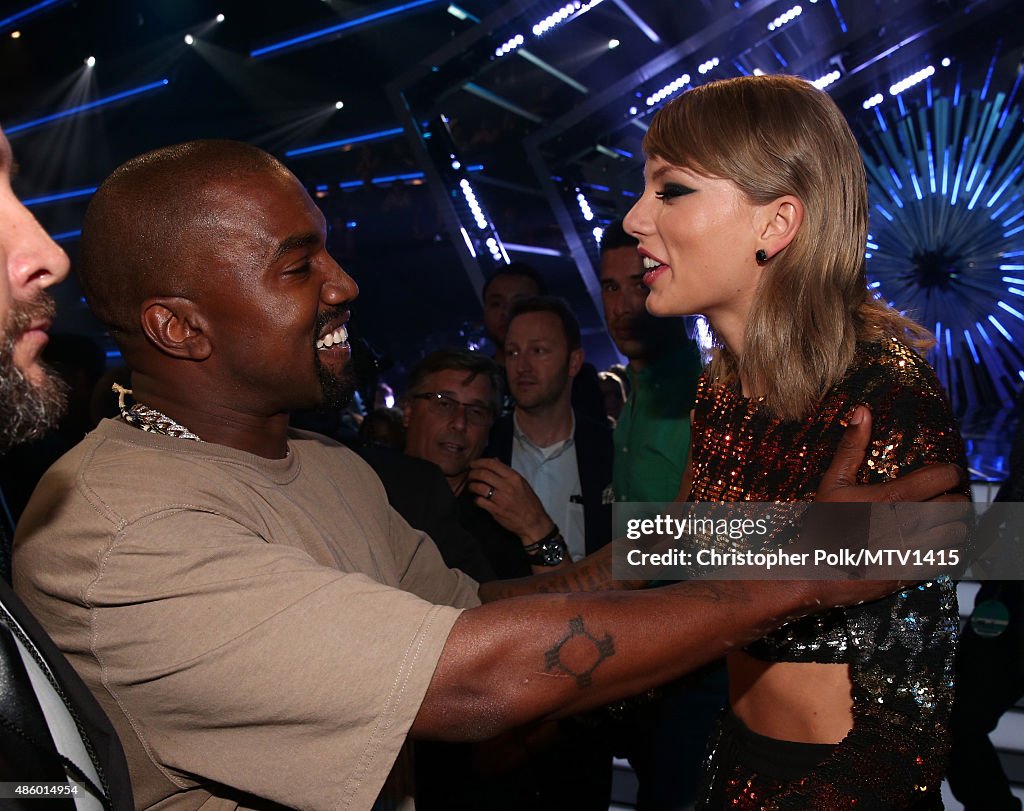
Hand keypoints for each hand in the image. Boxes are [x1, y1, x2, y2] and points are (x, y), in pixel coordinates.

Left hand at [467, 458, 554, 542]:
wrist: (533, 521)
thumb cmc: (528, 502)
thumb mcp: (522, 483)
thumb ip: (507, 472)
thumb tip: (495, 460)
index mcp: (514, 477)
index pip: (492, 464)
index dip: (479, 462)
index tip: (473, 464)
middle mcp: (507, 486)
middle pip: (483, 474)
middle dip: (472, 473)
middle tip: (470, 475)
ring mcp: (501, 499)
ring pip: (479, 487)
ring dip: (471, 485)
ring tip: (471, 486)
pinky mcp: (495, 510)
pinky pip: (479, 501)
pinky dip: (476, 499)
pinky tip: (477, 499)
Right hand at [804, 405, 969, 603]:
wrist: (817, 572)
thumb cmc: (824, 526)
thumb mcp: (833, 483)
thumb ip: (851, 447)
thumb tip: (862, 410)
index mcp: (894, 496)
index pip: (944, 476)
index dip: (951, 471)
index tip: (946, 473)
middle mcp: (911, 522)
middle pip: (958, 504)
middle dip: (955, 497)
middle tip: (945, 496)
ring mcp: (916, 549)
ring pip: (958, 531)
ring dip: (954, 524)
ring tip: (942, 519)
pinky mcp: (917, 571)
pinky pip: (950, 558)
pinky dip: (949, 548)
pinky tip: (935, 543)